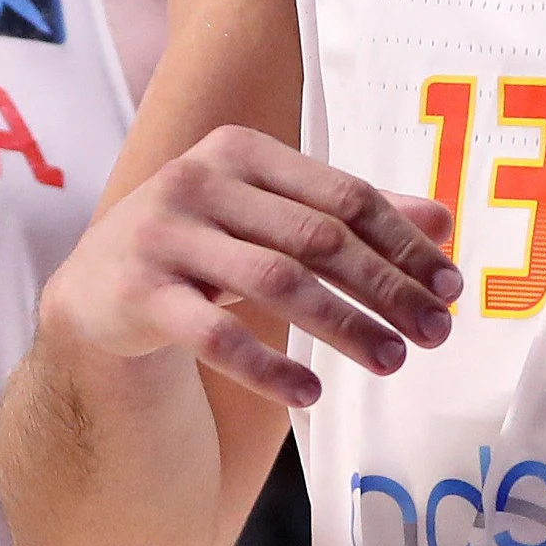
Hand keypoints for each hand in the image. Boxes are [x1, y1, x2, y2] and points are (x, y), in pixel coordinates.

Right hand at [40, 125, 458, 407]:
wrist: (95, 289)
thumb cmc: (203, 246)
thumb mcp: (269, 217)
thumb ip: (347, 214)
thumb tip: (443, 221)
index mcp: (241, 151)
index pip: (344, 195)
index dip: (404, 242)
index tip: (451, 287)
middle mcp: (199, 181)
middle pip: (317, 238)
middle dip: (386, 288)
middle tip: (437, 333)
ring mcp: (164, 235)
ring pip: (275, 282)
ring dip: (343, 326)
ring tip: (392, 362)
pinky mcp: (138, 293)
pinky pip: (216, 334)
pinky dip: (268, 366)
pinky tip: (310, 395)